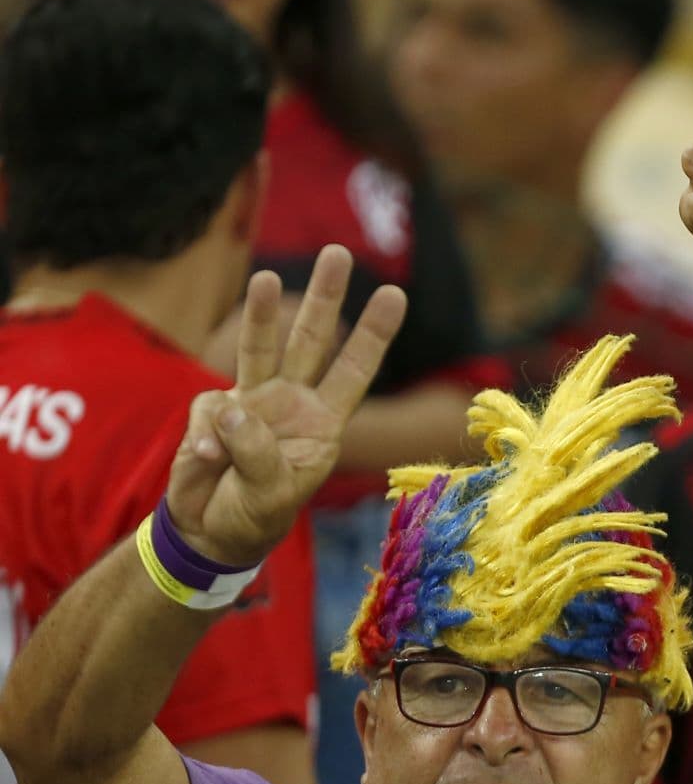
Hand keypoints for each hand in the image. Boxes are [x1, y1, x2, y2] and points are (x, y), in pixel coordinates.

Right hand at [164, 247, 405, 566]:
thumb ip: (257, 453)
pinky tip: (206, 463)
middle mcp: (293, 402)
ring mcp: (252, 402)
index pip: (355, 371)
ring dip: (263, 313)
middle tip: (338, 252)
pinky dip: (206, 437)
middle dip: (324, 298)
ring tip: (267, 278)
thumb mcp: (271, 494)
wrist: (211, 530)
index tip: (396, 294)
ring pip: (261, 347)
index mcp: (324, 422)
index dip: (373, 335)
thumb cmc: (256, 514)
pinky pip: (210, 411)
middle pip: (311, 341)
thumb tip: (235, 409)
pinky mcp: (214, 410)